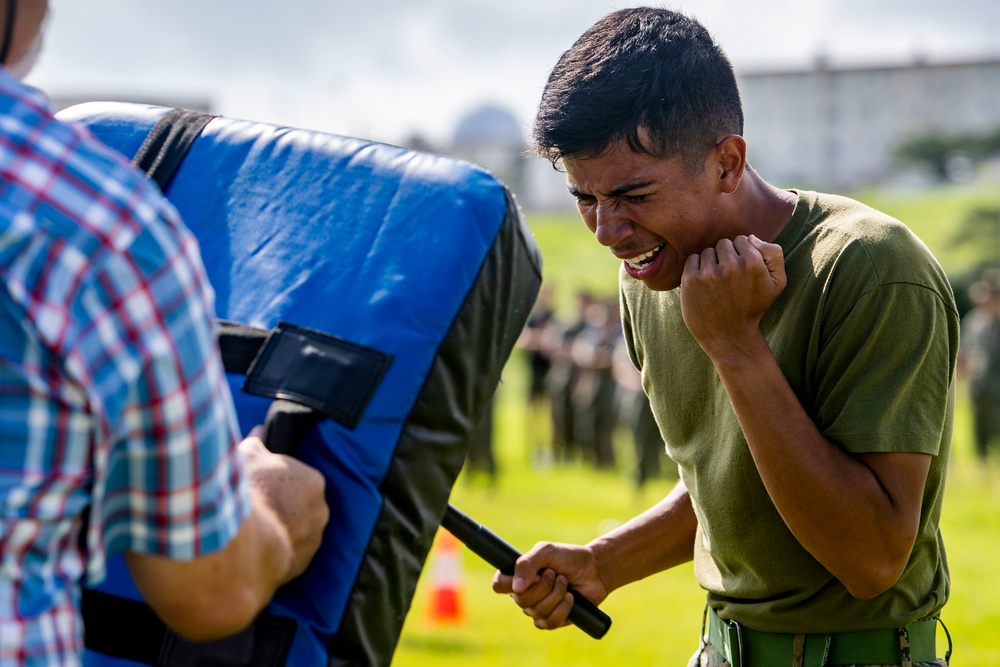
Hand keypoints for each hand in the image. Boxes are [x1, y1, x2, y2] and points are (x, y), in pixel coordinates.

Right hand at [239, 433, 328, 581]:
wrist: (241, 549)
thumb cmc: (246, 497)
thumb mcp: (246, 459)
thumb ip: (256, 444)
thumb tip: (259, 431)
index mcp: (313, 481)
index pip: (297, 477)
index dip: (275, 481)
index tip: (257, 485)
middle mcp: (320, 511)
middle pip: (299, 504)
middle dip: (281, 506)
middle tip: (254, 509)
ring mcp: (313, 541)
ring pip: (296, 531)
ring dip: (279, 531)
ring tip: (253, 532)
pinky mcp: (301, 566)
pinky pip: (289, 554)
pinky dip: (276, 552)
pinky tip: (257, 551)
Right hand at [492, 542, 606, 629]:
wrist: (594, 570)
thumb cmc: (568, 558)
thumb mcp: (547, 552)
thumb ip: (527, 563)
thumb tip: (516, 587)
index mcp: (519, 576)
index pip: (499, 585)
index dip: (508, 583)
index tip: (528, 575)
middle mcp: (525, 594)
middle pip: (520, 600)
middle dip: (543, 586)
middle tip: (555, 574)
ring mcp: (537, 608)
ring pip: (536, 611)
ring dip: (555, 595)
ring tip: (565, 583)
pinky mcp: (552, 620)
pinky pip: (549, 622)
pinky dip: (562, 609)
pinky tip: (571, 598)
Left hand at [680, 234, 785, 357]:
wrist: (729, 336)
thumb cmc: (753, 308)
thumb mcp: (777, 283)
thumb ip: (773, 254)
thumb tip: (751, 237)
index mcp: (753, 263)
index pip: (742, 239)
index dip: (742, 255)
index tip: (742, 272)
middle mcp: (730, 266)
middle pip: (723, 243)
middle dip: (726, 257)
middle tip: (729, 279)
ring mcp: (709, 273)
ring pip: (708, 251)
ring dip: (711, 263)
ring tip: (717, 283)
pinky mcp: (691, 280)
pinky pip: (692, 259)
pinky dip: (696, 268)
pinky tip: (704, 284)